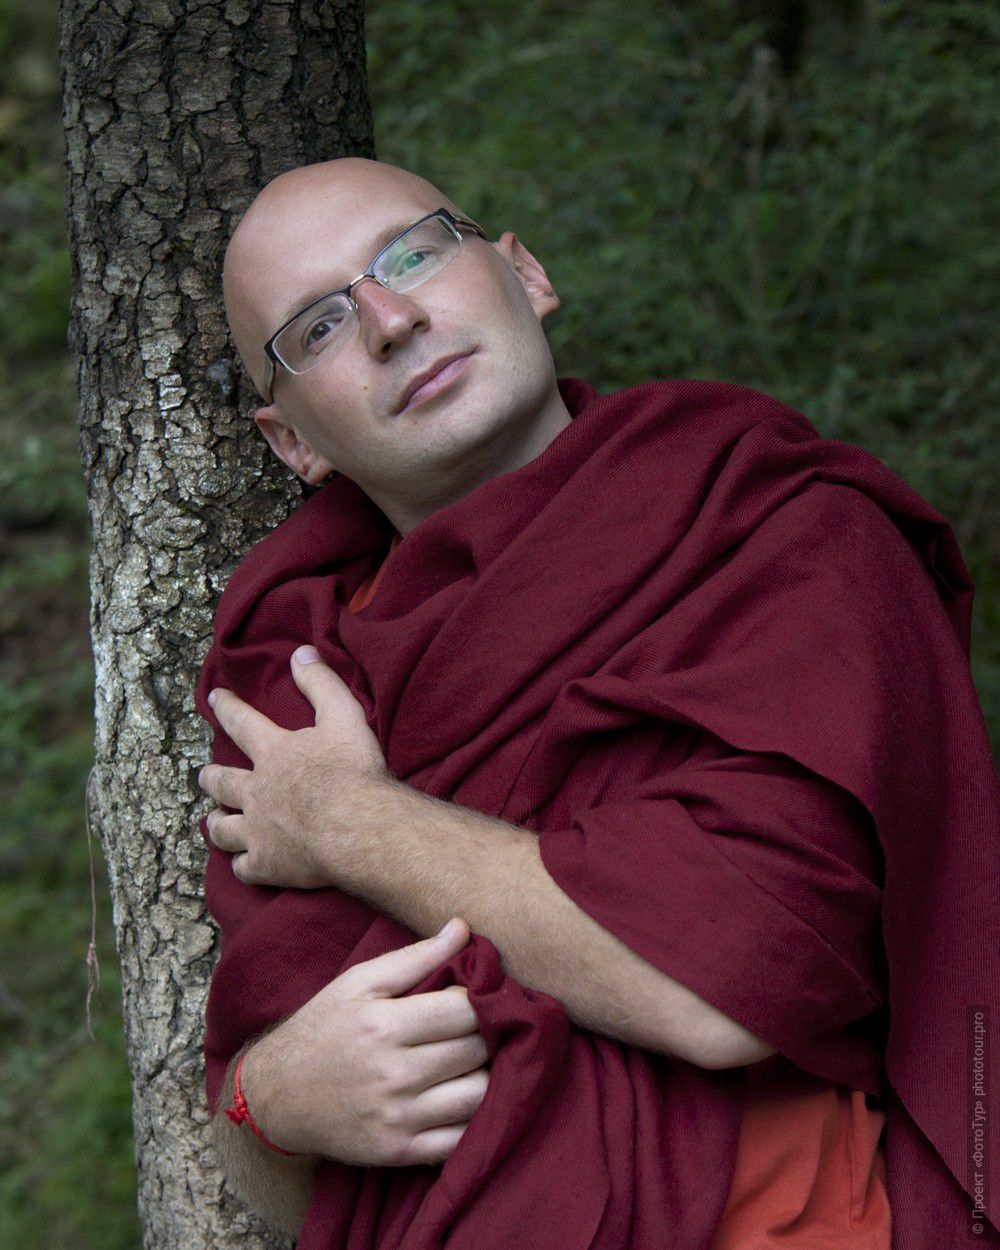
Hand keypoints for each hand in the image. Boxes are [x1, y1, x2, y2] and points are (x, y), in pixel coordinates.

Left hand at [199, 646, 390, 888]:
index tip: (214, 698)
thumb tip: (301, 652)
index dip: (227, 708)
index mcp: (275, 753)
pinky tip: (244, 865)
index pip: (242, 723)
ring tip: (214, 822)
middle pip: (223, 782)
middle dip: (211, 777)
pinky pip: (244, 867)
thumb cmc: (353, 770)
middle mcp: (257, 790)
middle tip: (203, 774)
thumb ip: (321, 683)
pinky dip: (242, 865)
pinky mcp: (267, 864)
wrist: (358, 826)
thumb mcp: (343, 715)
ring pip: (224, 829)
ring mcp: (258, 830)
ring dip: (217, 823)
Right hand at [239, 918, 491, 1166]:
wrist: (274, 1096)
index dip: (485, 998)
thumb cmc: (321, 1028)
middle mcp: (392, 1073)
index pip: (466, 1010)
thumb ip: (415, 956)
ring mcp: (396, 1117)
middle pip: (477, 1050)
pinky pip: (460, 1140)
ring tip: (476, 1060)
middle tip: (486, 1026)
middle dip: (489, 1034)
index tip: (482, 995)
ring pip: (478, 1096)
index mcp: (384, 1024)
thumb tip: (462, 927)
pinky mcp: (397, 1152)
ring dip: (488, 1075)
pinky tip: (464, 1096)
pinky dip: (474, 1119)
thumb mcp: (358, 982)